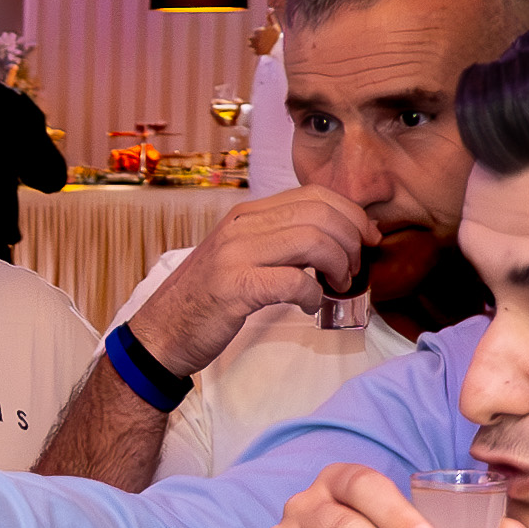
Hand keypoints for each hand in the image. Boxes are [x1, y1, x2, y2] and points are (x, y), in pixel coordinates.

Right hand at [130, 187, 377, 371]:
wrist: (161, 333)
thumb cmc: (207, 299)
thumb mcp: (241, 255)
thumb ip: (278, 241)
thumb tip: (333, 237)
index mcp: (246, 214)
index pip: (314, 194)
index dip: (352, 214)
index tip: (368, 238)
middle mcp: (241, 226)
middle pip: (320, 214)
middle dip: (351, 241)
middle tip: (354, 269)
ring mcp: (236, 255)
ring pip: (313, 241)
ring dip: (338, 266)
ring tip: (336, 286)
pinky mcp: (236, 288)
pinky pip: (294, 282)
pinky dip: (314, 296)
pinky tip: (310, 307)